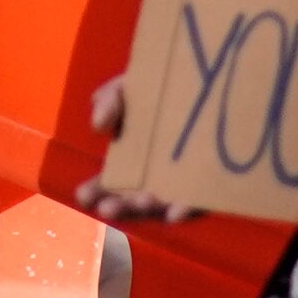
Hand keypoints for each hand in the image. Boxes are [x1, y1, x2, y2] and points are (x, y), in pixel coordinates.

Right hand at [75, 73, 198, 229]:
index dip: (95, 192)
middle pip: (132, 200)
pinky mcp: (211, 185)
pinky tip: (175, 212)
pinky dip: (186, 208)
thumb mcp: (131, 87)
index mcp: (131, 160)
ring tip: (142, 200)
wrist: (215, 85)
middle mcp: (153, 176)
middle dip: (119, 206)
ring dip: (149, 207)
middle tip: (107, 209)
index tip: (82, 197)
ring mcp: (182, 182)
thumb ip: (110, 99)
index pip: (109, 183)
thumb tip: (97, 125)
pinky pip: (199, 202)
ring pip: (162, 203)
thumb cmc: (164, 88)